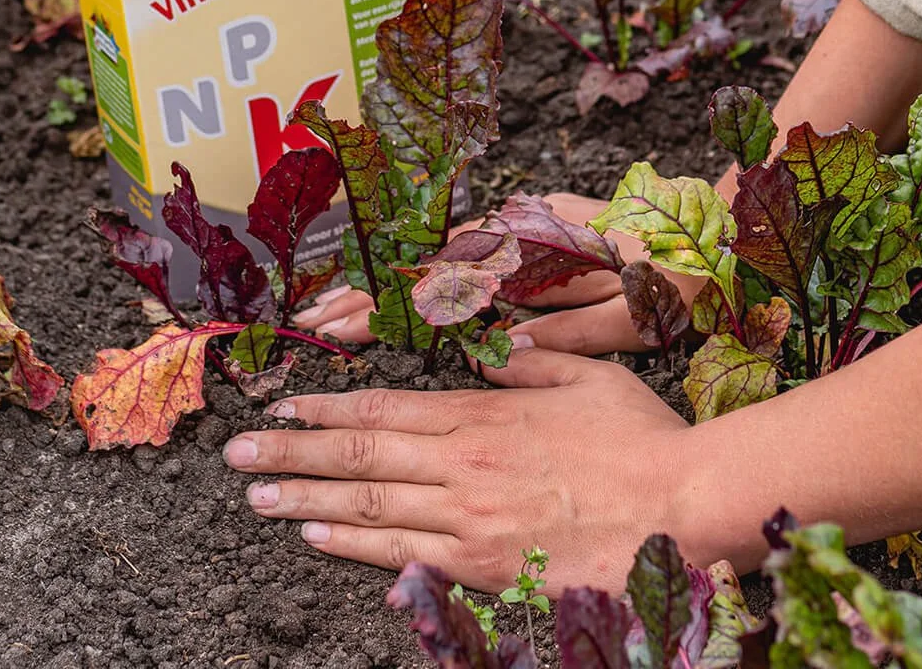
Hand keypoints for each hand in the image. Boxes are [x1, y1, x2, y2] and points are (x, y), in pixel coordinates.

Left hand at [222, 343, 690, 593]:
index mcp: (481, 413)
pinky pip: (403, 555)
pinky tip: (316, 535)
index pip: (384, 405)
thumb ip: (526, 362)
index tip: (285, 406)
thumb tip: (484, 352)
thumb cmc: (640, 438)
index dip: (327, 406)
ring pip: (367, 503)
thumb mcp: (585, 375)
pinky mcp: (483, 569)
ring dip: (304, 496)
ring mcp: (467, 519)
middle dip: (291, 452)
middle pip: (359, 452)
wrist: (683, 508)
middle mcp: (461, 464)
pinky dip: (353, 545)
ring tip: (256, 495)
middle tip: (237, 454)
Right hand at [292, 193, 641, 346]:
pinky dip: (424, 275)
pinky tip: (399, 294)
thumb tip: (499, 355)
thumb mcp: (633, 313)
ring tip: (338, 309)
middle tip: (312, 319)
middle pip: (426, 263)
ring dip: (390, 282)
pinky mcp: (530, 234)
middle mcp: (518, 233)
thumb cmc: (676, 272)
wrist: (713, 223)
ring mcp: (521, 230)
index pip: (443, 278)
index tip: (336, 323)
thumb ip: (568, 334)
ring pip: (438, 256)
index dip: (386, 302)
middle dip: (367, 290)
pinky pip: (464, 254)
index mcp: (538, 252)